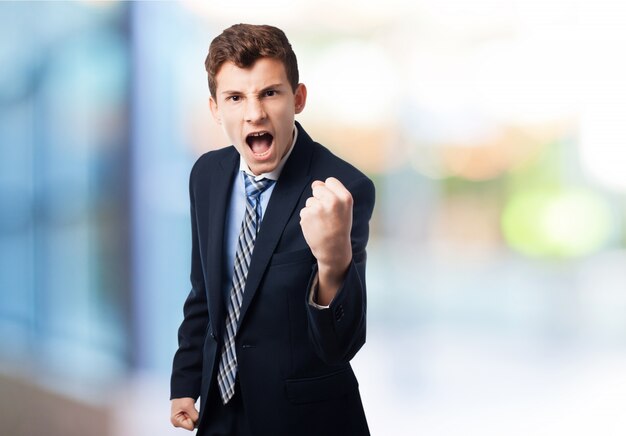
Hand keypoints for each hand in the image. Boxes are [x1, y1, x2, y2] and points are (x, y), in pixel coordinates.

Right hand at [170, 397, 198, 430]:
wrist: (182, 391)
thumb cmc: (181, 397)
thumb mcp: (188, 406)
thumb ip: (194, 416)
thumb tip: (199, 421)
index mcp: (176, 421)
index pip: (190, 426)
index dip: (192, 419)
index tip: (189, 411)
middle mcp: (178, 422)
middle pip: (192, 424)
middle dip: (193, 416)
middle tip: (189, 409)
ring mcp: (181, 420)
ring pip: (193, 421)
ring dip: (193, 414)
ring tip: (189, 408)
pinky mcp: (185, 417)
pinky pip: (193, 418)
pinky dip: (193, 413)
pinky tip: (190, 409)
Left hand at [300, 177, 352, 304]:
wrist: (333, 249)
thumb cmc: (340, 227)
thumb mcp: (345, 209)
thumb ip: (333, 194)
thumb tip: (315, 184)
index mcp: (345, 197)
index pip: (330, 181)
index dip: (329, 190)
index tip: (332, 201)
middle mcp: (332, 200)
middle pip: (318, 188)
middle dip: (319, 198)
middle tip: (326, 213)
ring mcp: (318, 208)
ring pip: (309, 201)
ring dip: (313, 210)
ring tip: (322, 222)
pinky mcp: (307, 215)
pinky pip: (304, 211)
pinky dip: (307, 218)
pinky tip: (315, 227)